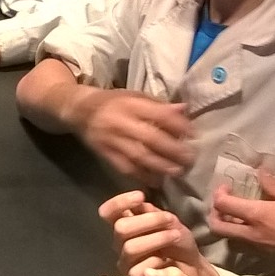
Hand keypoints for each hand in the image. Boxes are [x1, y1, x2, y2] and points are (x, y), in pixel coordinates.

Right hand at [78, 91, 192, 185]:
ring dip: (160, 166)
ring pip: (139, 156)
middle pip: (151, 138)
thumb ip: (158, 104)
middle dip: (173, 150)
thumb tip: (184, 109)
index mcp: (130, 104)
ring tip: (177, 172)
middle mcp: (121, 122)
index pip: (159, 115)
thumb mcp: (134, 95)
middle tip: (190, 159)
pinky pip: (126, 168)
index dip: (178, 125)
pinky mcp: (106, 154)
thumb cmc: (113, 101)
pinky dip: (142, 175)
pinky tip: (156, 180)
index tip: (194, 134)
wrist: (80, 111)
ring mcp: (112, 140)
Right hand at [99, 191, 220, 275]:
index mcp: (125, 225)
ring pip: (130, 247)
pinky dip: (157, 260)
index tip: (141, 195)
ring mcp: (125, 261)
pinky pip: (139, 268)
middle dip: (148, 221)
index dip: (119, 202)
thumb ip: (153, 213)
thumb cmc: (178, 242)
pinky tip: (169, 260)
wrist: (193, 267)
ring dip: (156, 238)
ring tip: (176, 235)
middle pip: (120, 228)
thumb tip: (140, 202)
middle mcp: (120, 242)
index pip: (107, 212)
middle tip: (169, 219)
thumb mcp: (169, 222)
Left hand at [208, 173, 274, 263]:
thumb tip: (259, 172)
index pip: (223, 205)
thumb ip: (272, 183)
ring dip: (227, 227)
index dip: (219, 194)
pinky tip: (253, 228)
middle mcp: (251, 233)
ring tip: (236, 217)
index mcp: (255, 215)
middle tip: (223, 204)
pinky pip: (244, 247)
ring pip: (230, 239)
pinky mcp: (266, 257)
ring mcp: (257, 248)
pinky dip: (241, 236)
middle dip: (213, 214)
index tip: (227, 187)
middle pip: (217, 227)